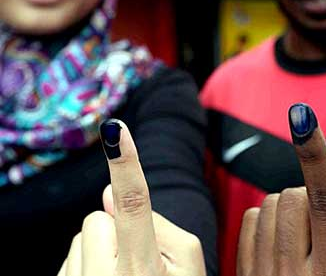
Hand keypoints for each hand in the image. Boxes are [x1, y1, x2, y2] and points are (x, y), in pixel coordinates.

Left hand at [57, 119, 205, 275]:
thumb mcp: (190, 261)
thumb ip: (159, 223)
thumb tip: (111, 196)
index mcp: (147, 268)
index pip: (136, 206)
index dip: (127, 166)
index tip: (115, 131)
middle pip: (98, 218)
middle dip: (116, 229)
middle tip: (138, 261)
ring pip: (82, 235)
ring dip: (100, 250)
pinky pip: (69, 256)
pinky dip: (86, 265)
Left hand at [237, 103, 325, 275]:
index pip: (324, 200)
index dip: (315, 154)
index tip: (301, 117)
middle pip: (297, 194)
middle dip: (316, 199)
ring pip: (273, 202)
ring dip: (295, 210)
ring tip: (311, 242)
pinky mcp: (244, 271)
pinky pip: (253, 215)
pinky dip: (274, 220)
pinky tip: (289, 244)